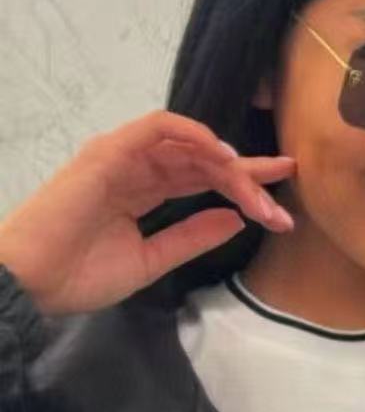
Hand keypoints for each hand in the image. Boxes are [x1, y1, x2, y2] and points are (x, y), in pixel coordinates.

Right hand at [0, 110, 295, 318]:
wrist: (32, 283)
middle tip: (284, 192)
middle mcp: (135, 168)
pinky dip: (194, 135)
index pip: (201, 178)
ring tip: (258, 186)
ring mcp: (122, 156)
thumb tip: (235, 218)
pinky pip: (158, 129)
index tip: (280, 205)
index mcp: (142, 191)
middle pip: (203, 160)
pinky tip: (222, 154)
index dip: (242, 185)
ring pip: (188, 145)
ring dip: (227, 163)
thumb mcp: (150, 260)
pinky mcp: (109, 152)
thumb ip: (191, 236)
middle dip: (247, 175)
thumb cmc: (79, 275)